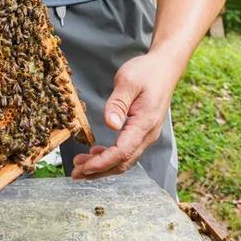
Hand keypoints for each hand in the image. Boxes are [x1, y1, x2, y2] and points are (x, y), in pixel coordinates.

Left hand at [70, 52, 177, 179]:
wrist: (165, 67)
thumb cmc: (146, 72)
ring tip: (81, 166)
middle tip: (76, 173)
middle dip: (99, 170)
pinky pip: (127, 150)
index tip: (83, 167)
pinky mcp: (143, 131)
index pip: (123, 151)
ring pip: (125, 159)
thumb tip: (110, 125)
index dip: (102, 162)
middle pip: (123, 162)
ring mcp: (147, 134)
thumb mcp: (128, 81)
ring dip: (104, 166)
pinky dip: (111, 157)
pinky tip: (97, 153)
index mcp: (145, 123)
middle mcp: (148, 134)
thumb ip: (118, 103)